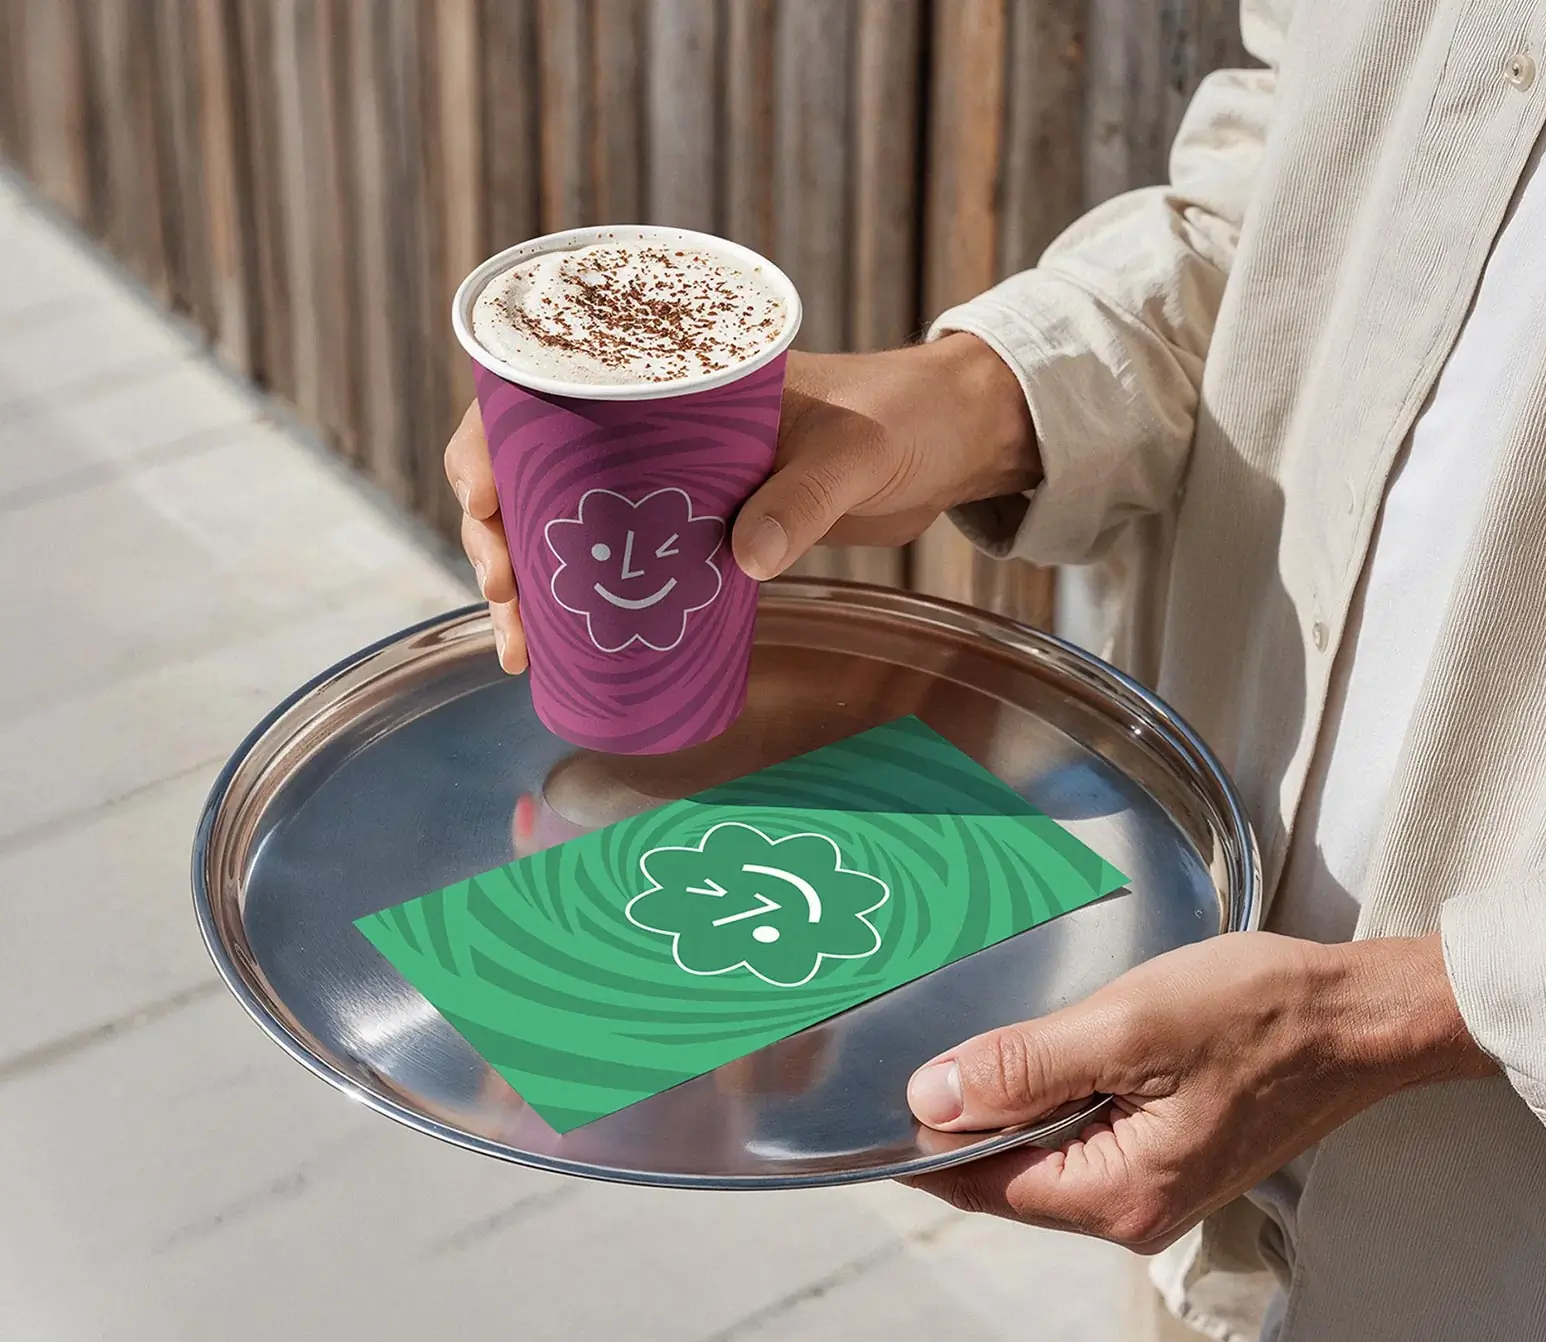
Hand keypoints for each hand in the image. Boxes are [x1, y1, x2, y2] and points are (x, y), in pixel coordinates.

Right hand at [442, 334, 1038, 671]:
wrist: (950, 444)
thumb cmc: (902, 418)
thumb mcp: (854, 453)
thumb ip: (806, 497)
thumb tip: (743, 559)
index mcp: (670, 373)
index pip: (544, 392)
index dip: (491, 443)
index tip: (482, 499)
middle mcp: (653, 423)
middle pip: (535, 470)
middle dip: (497, 534)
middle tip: (504, 597)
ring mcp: (671, 477)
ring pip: (567, 522)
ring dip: (528, 579)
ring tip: (518, 645)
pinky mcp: (699, 525)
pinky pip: (620, 559)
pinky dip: (582, 601)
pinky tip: (556, 650)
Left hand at [900, 931, 1495, 1252]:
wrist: (1356, 1014)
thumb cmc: (1262, 1015)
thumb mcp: (1126, 1028)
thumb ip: (1023, 1067)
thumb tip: (932, 1096)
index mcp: (1118, 1194)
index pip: (981, 1182)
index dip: (923, 1139)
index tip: (875, 1098)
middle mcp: (1133, 1208)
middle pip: (1008, 1171)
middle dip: (966, 1118)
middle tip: (930, 1048)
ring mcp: (1155, 1183)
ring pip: (1045, 1148)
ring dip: (1014, 1102)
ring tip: (992, 1042)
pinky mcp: (1170, 1151)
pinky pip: (1085, 1133)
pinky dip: (1057, 1096)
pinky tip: (1055, 1051)